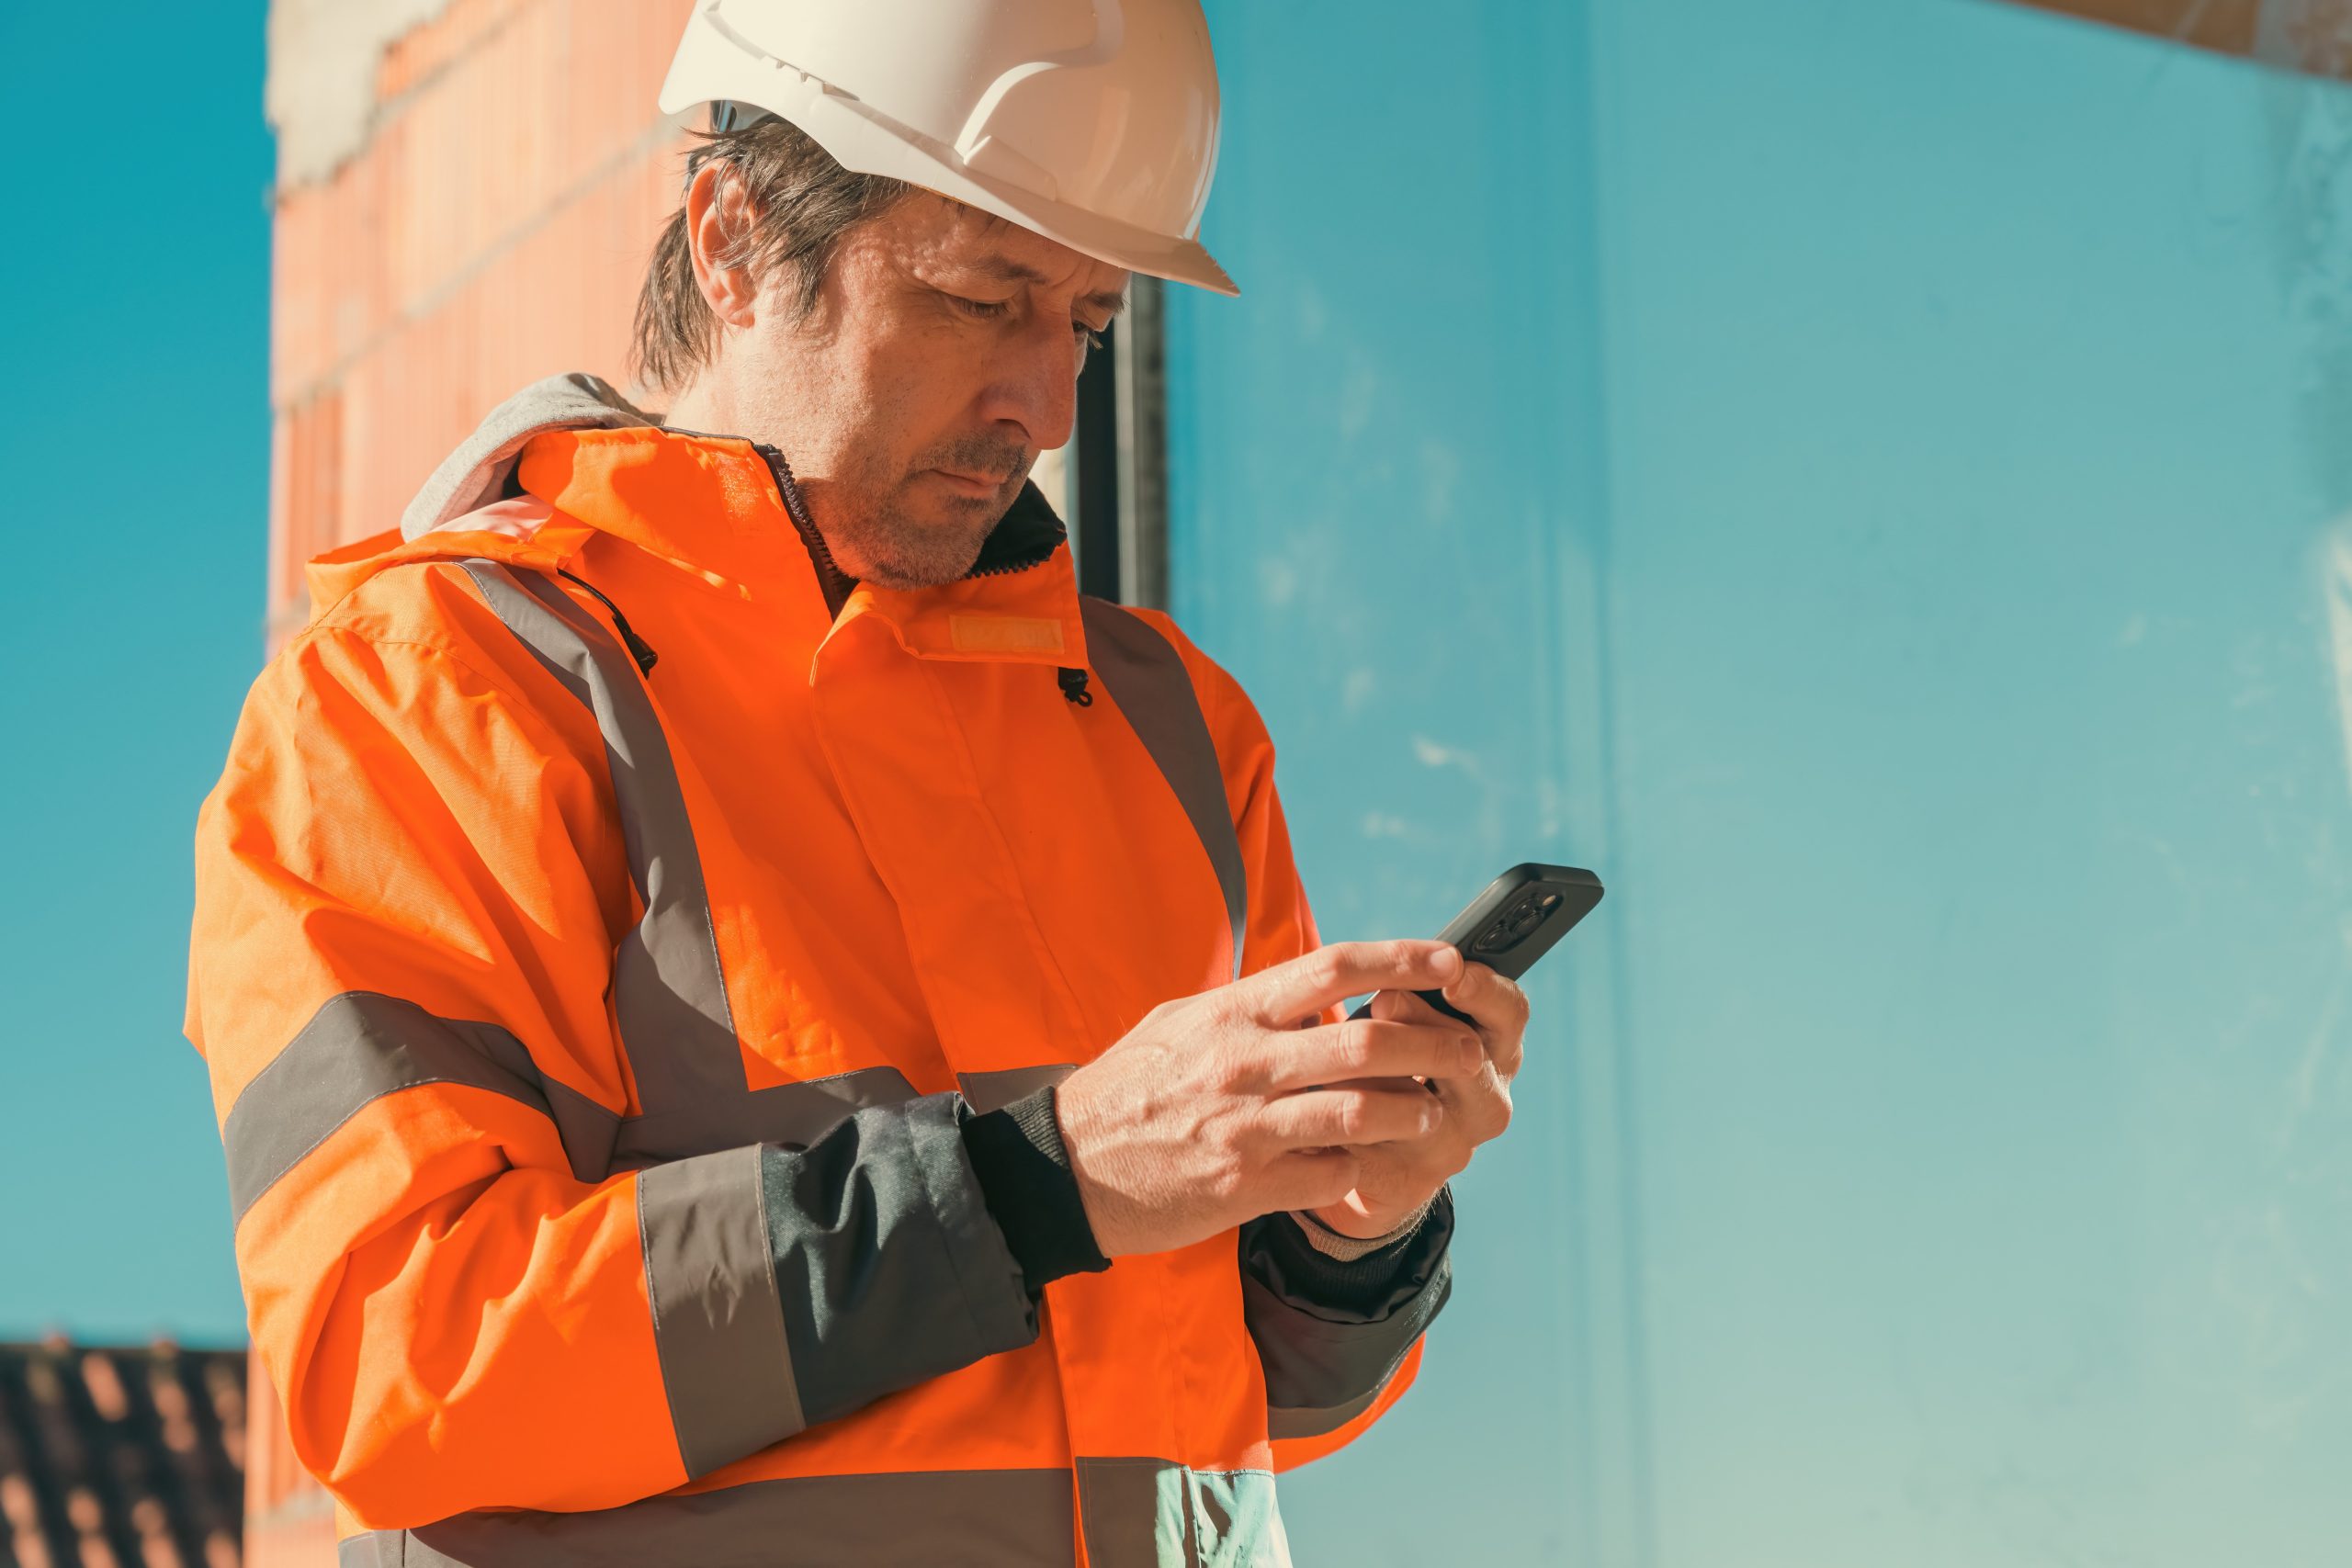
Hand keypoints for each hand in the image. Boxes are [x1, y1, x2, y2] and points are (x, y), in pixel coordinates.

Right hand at [1054, 941, 1488, 1256]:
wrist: (1064, 1168)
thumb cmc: (1127, 1088)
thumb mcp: (1179, 1023)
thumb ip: (1249, 1005)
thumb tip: (1315, 986)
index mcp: (1232, 1012)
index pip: (1333, 967)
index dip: (1401, 960)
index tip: (1450, 959)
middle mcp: (1244, 1064)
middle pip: (1367, 1043)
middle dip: (1435, 1047)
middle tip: (1470, 1052)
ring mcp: (1246, 1128)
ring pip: (1362, 1114)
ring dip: (1413, 1113)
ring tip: (1432, 1113)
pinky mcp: (1245, 1187)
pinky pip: (1331, 1175)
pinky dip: (1360, 1169)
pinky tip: (1364, 1164)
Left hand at [1304, 958, 1526, 1238]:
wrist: (1361, 1148)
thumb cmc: (1384, 1063)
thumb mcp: (1403, 1023)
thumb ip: (1409, 999)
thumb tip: (1387, 987)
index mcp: (1496, 1051)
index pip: (1510, 1013)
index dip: (1485, 990)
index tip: (1453, 971)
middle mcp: (1487, 1102)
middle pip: (1471, 1058)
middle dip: (1422, 1025)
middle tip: (1380, 1001)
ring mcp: (1453, 1147)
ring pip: (1423, 1106)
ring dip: (1377, 1073)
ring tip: (1337, 1053)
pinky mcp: (1409, 1180)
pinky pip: (1377, 1144)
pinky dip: (1345, 1115)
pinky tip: (1317, 1099)